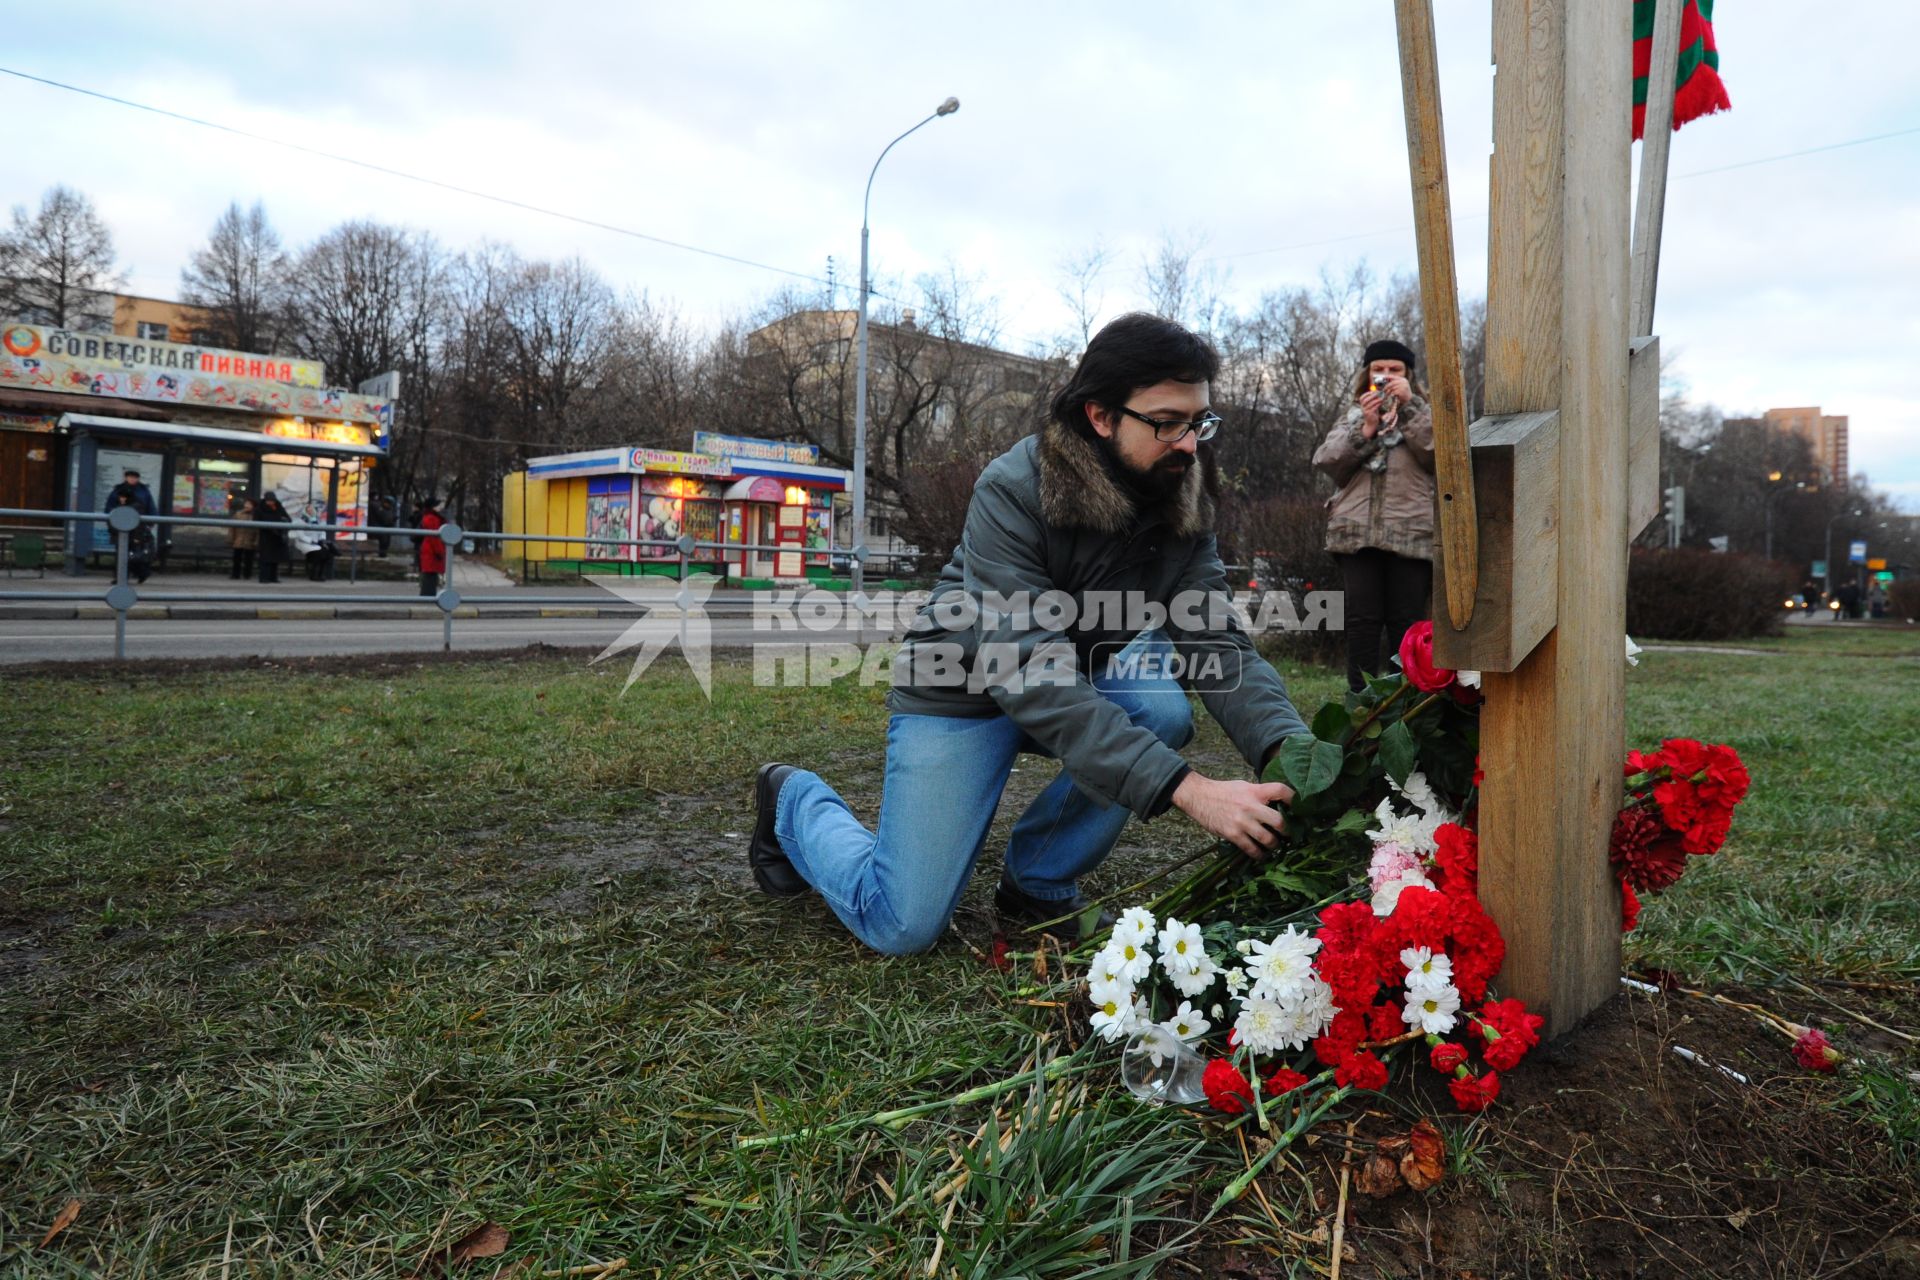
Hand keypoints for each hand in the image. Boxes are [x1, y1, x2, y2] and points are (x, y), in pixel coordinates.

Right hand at [1172, 774, 1294, 858]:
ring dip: (1275, 845)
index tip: (1300, 807)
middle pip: (1279, 821)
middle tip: (1289, 834)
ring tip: (1275, 845)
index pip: (1281, 791)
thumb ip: (1260, 794)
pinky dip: (1259, 854)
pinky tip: (1261, 854)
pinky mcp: (1233, 834)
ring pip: (1268, 839)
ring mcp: (1242, 821)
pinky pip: (1251, 849)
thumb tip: (1277, 803)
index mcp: (1255, 791)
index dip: (1294, 798)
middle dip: (1287, 831)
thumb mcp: (1244, 786)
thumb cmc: (1223, 791)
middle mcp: (1251, 806)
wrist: (1198, 796)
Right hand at [1359, 391, 1383, 436]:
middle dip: (1372, 396)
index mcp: (1362, 405)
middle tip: (1379, 394)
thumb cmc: (1372, 413)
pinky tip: (1381, 403)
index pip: (1362, 397)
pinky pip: (1373, 408)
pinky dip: (1378, 404)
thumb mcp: (1371, 406)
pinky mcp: (1369, 414)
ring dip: (1377, 400)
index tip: (1374, 392)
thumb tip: (1378, 393)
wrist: (1371, 423)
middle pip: (1365, 400)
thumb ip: (1373, 400)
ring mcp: (1365, 411)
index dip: (1367, 394)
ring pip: (1370, 404)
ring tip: (1382, 398)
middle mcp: (1362, 408)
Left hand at [1382, 374, 1412, 405]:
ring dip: (1388, 391)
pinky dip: (1391, 394)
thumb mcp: (1400, 386)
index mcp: (1403, 379)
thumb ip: (1394, 384)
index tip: (1383, 378)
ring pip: (1393, 388)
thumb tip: (1385, 382)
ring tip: (1387, 394)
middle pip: (1392, 383)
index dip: (1387, 377)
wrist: (1409, 399)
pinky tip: (1391, 396)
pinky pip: (1394, 392)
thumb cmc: (1402, 393)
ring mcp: (1403, 386)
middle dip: (1387, 386)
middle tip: (1383, 390)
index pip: (1394, 377)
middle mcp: (1404, 382)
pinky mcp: (1402, 391)